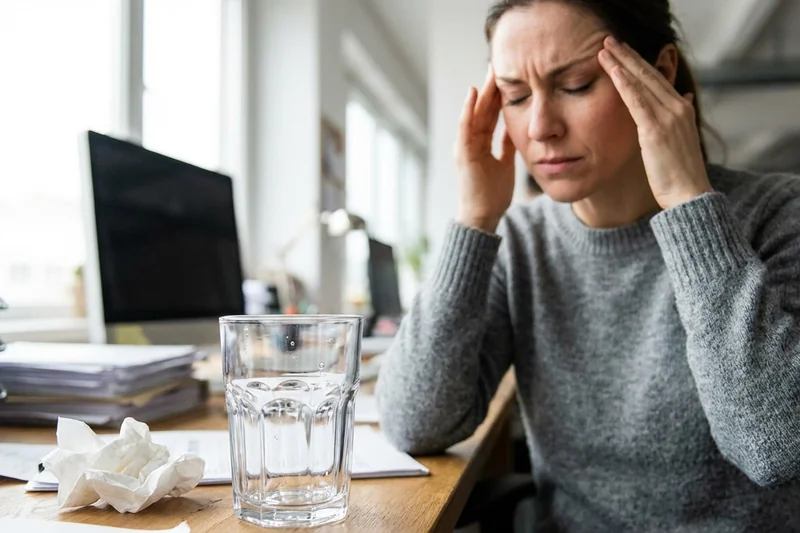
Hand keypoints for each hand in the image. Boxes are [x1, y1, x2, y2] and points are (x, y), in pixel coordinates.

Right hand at [454, 65, 515, 232]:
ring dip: (481, 92)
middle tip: (498, 64)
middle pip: (482, 109)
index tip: (509, 75)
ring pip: (474, 113)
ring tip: (488, 72)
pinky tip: (473, 94)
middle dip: (491, 87)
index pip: (490, 113)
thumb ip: (506, 145)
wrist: (482, 217)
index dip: (499, 94)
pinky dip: (468, 110)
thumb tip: (515, 128)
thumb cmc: (492, 194)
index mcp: (481, 143)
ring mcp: (465, 146)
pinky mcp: (463, 154)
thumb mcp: (505, 163)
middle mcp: (471, 141)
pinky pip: (465, 127)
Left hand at [598, 36, 711, 209]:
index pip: (655, 78)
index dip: (637, 62)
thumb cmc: (679, 172)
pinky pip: (638, 102)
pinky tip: (614, 72)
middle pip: (648, 74)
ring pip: (641, 83)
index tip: (621, 51)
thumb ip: (678, 116)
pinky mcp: (656, 130)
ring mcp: (669, 117)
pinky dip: (626, 85)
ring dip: (621, 64)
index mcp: (681, 107)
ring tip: (603, 50)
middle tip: (608, 41)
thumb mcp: (680, 138)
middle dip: (627, 55)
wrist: (689, 194)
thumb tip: (684, 95)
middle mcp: (678, 106)